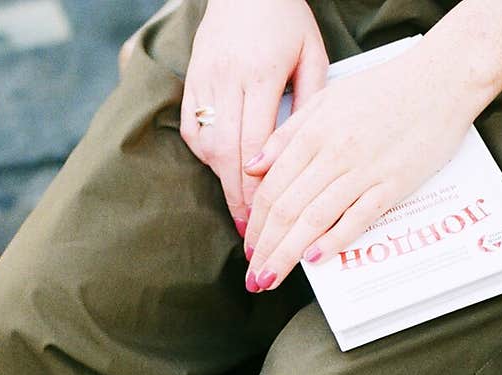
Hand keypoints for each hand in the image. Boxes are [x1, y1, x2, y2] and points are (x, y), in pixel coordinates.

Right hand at [180, 0, 327, 236]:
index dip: (257, 186)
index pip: (256, 143)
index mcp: (261, 73)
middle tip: (247, 227)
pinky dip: (205, 152)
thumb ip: (307, 103)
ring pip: (206, 144)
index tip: (263, 216)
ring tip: (238, 203)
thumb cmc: (286, 20)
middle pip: (226, 152)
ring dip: (220, 177)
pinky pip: (190, 129)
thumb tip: (299, 156)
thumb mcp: (311, 54)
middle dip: (236, 195)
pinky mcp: (190, 80)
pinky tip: (221, 165)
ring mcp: (204, 79)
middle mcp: (227, 78)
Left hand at [243, 45, 474, 290]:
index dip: (255, 224)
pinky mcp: (393, 184)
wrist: (443, 78)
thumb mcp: (328, 98)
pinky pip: (358, 217)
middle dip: (265, 250)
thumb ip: (288, 133)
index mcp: (314, 133)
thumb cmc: (385, 88)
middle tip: (253, 279)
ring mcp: (364, 170)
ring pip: (314, 219)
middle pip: (287, 210)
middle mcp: (333, 153)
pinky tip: (313, 260)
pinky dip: (334, 240)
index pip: (272, 188)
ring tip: (271, 279)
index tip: (248, 250)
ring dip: (287, 255)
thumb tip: (253, 167)